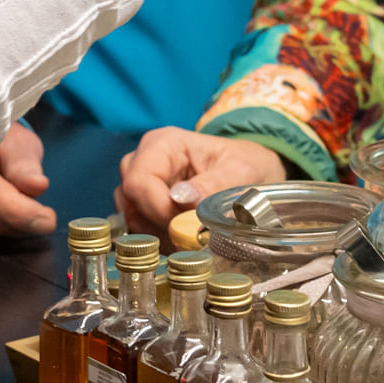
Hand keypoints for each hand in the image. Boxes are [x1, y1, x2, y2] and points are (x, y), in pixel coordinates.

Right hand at [115, 128, 287, 233]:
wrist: (253, 173)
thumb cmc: (246, 165)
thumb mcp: (240, 172)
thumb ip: (213, 184)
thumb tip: (181, 199)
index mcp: (163, 144)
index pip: (138, 181)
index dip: (157, 209)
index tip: (186, 225)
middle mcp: (144, 160)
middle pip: (130, 201)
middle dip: (159, 224)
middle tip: (192, 233)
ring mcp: (141, 184)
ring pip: (131, 217)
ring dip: (159, 234)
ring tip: (192, 236)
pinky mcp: (144, 205)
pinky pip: (138, 228)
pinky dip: (160, 238)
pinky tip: (184, 238)